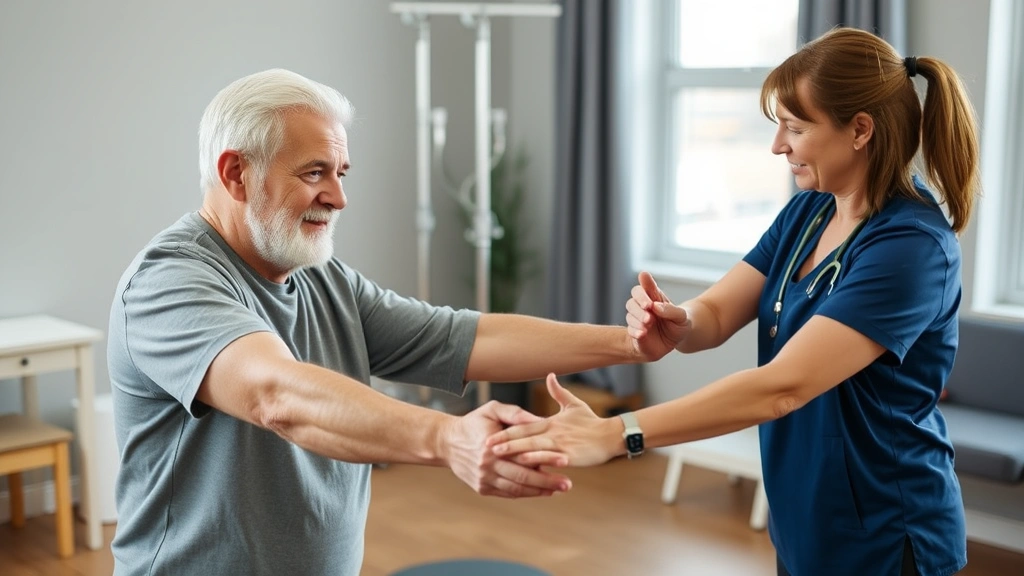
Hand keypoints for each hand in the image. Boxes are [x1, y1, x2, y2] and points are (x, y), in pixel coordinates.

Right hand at [442, 399, 571, 497]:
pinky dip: (525, 494)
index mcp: (492, 445)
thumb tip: (540, 420)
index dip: (546, 459)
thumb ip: (516, 414)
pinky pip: (507, 493)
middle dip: (547, 482)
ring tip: (558, 490)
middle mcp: (487, 465)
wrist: (446, 442)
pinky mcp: (482, 488)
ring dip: (539, 491)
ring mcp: (484, 479)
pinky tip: (541, 492)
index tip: (566, 460)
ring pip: (516, 489)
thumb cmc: (474, 422)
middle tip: (567, 484)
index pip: (524, 454)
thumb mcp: (492, 409)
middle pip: (522, 477)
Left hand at [486, 374, 621, 467]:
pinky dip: (536, 459)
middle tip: (484, 445)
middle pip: (523, 435)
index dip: (505, 429)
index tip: (488, 433)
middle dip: (503, 440)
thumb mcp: (574, 404)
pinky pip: (549, 456)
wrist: (611, 435)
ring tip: (497, 453)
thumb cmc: (592, 422)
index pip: (523, 424)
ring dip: (514, 449)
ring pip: (533, 445)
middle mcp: (552, 431)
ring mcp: (560, 443)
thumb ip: (559, 392)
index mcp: (550, 422)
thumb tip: (550, 375)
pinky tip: (524, 462)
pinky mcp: (569, 454)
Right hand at [627, 271, 691, 358]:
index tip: (645, 283)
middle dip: (639, 306)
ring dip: (638, 319)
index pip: (644, 288)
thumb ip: (671, 310)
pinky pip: (630, 330)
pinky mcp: (635, 333)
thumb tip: (656, 306)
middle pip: (632, 301)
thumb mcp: (681, 317)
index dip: (643, 285)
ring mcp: (638, 320)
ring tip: (648, 324)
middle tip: (649, 312)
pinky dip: (635, 331)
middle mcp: (643, 308)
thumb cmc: (678, 325)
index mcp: (654, 298)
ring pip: (629, 315)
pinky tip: (642, 334)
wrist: (676, 342)